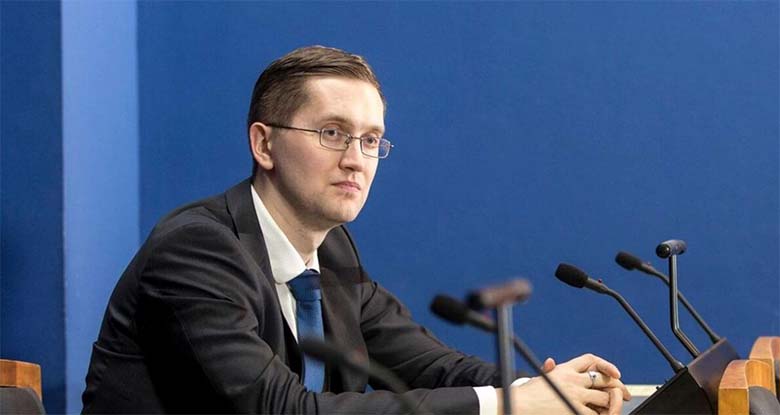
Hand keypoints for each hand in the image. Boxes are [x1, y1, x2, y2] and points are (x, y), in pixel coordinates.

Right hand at [508, 353, 630, 414]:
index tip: (616, 373)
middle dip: (617, 388)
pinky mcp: (574, 410)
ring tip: (613, 408)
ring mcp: (575, 395)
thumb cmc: (525, 394)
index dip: (606, 365)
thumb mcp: (538, 378)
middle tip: (625, 395)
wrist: (518, 404)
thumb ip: (549, 371)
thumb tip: (551, 362)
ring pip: (604, 398)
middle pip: (603, 380)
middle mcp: (572, 380)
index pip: (590, 360)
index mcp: (564, 369)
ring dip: (612, 405)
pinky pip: (596, 414)